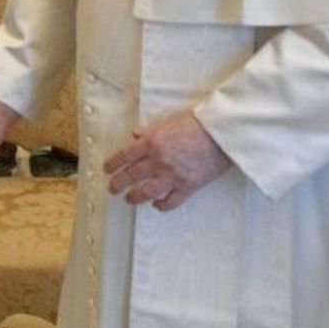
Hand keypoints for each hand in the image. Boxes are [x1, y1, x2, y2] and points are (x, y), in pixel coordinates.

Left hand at [103, 110, 231, 211]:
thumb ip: (150, 131)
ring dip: (135, 197)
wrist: (222, 134)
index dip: (112, 164)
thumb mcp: (168, 122)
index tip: (106, 169)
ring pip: (147, 191)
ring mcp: (173, 175)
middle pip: (131, 175)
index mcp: (151, 142)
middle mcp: (158, 160)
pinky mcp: (188, 186)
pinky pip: (171, 201)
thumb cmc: (196, 123)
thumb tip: (135, 135)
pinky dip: (162, 205)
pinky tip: (157, 205)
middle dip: (118, 183)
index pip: (124, 155)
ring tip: (129, 199)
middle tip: (113, 188)